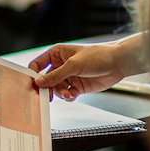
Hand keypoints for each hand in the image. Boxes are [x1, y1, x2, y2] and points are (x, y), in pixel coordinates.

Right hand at [28, 37, 144, 99]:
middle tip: (47, 96)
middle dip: (48, 88)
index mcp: (57, 54)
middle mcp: (61, 65)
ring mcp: (69, 76)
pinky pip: (66, 94)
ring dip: (60, 93)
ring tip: (67, 93)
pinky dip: (68, 96)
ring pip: (56, 89)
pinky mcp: (77, 86)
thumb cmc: (98, 56)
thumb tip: (39, 82)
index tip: (32, 84)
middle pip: (46, 79)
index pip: (38, 64)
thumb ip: (55, 75)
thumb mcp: (73, 65)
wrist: (117, 64)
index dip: (33, 74)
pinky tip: (73, 94)